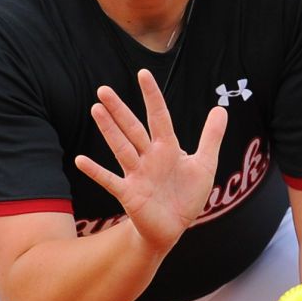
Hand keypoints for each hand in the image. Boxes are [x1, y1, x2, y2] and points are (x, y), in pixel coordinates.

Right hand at [75, 68, 228, 252]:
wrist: (173, 227)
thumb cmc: (186, 195)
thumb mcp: (204, 164)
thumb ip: (211, 137)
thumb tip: (221, 109)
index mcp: (167, 148)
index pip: (159, 116)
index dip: (152, 96)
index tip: (143, 74)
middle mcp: (149, 157)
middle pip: (132, 129)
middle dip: (119, 109)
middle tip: (103, 89)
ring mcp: (137, 174)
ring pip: (121, 148)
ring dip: (109, 130)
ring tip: (96, 109)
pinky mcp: (129, 194)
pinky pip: (110, 180)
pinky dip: (96, 171)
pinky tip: (80, 160)